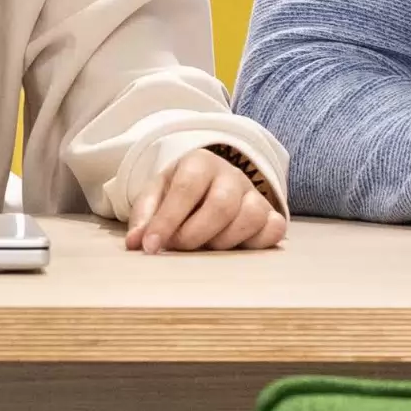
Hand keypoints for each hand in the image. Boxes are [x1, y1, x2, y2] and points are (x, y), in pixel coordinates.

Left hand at [126, 149, 287, 253]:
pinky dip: (256, 242)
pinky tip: (236, 246)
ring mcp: (254, 193)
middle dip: (195, 234)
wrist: (210, 181)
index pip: (185, 190)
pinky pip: (274, 228)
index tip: (151, 247)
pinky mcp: (271, 213)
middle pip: (221, 205)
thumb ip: (144, 217)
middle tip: (179, 247)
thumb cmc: (179, 191)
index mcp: (199, 162)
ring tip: (207, 245)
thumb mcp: (156, 194)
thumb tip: (136, 243)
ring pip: (250, 217)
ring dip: (224, 241)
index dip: (166, 221)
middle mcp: (231, 174)